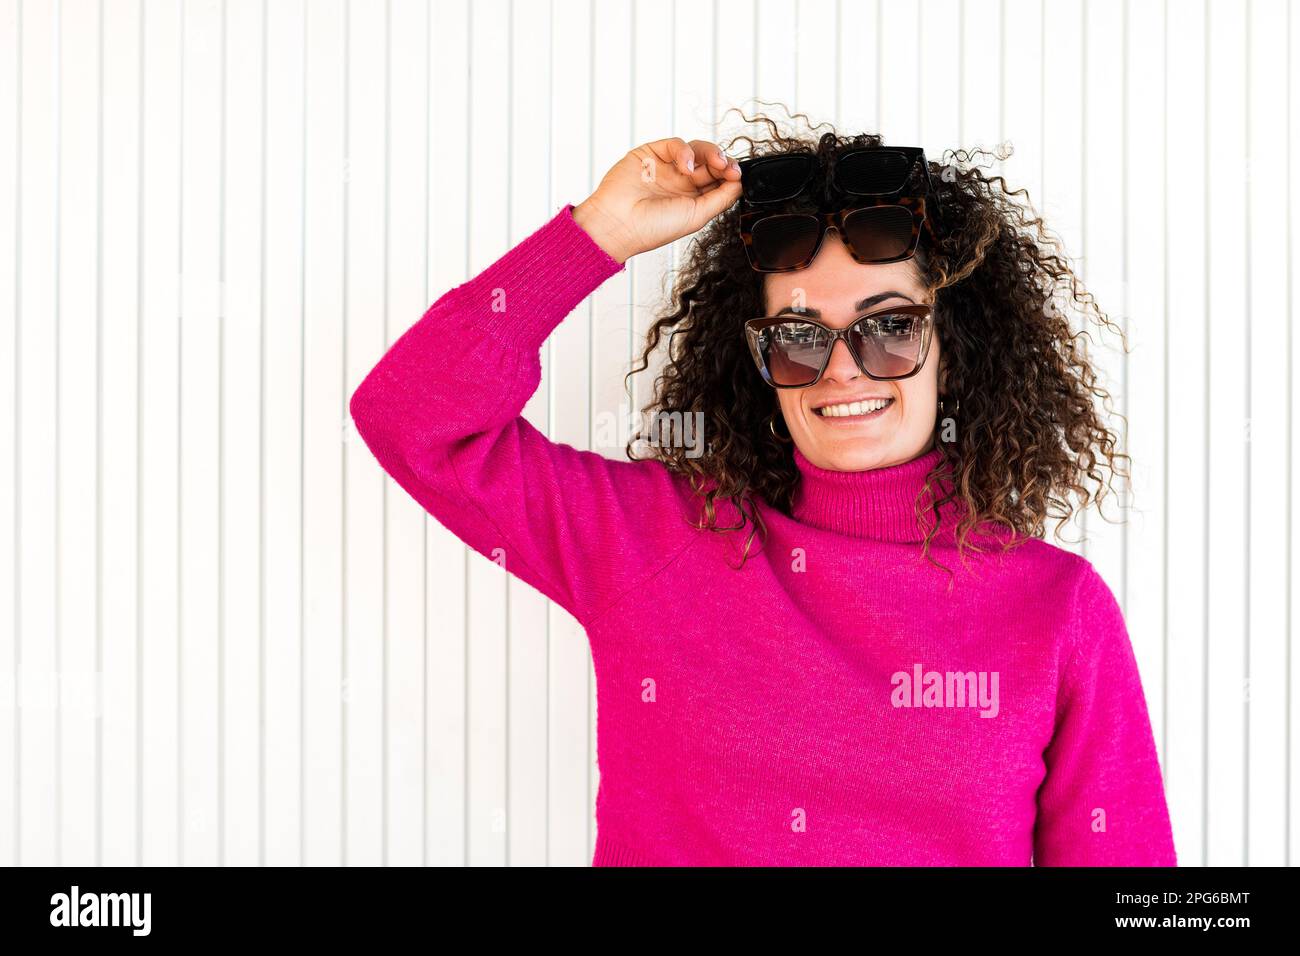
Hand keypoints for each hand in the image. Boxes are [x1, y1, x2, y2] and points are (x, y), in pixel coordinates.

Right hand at [572, 137, 742, 263]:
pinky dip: (685, 151)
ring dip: (710, 152)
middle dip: (722, 162)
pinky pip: (675, 145)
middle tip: (727, 166)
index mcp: (692, 200)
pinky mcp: (651, 154)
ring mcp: (666, 168)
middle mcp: (680, 183)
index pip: (718, 180)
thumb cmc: (652, 228)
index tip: (736, 175)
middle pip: (710, 162)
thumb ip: (721, 199)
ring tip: (715, 161)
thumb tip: (740, 183)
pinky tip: (686, 165)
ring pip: (696, 150)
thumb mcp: (697, 216)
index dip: (730, 174)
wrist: (619, 223)